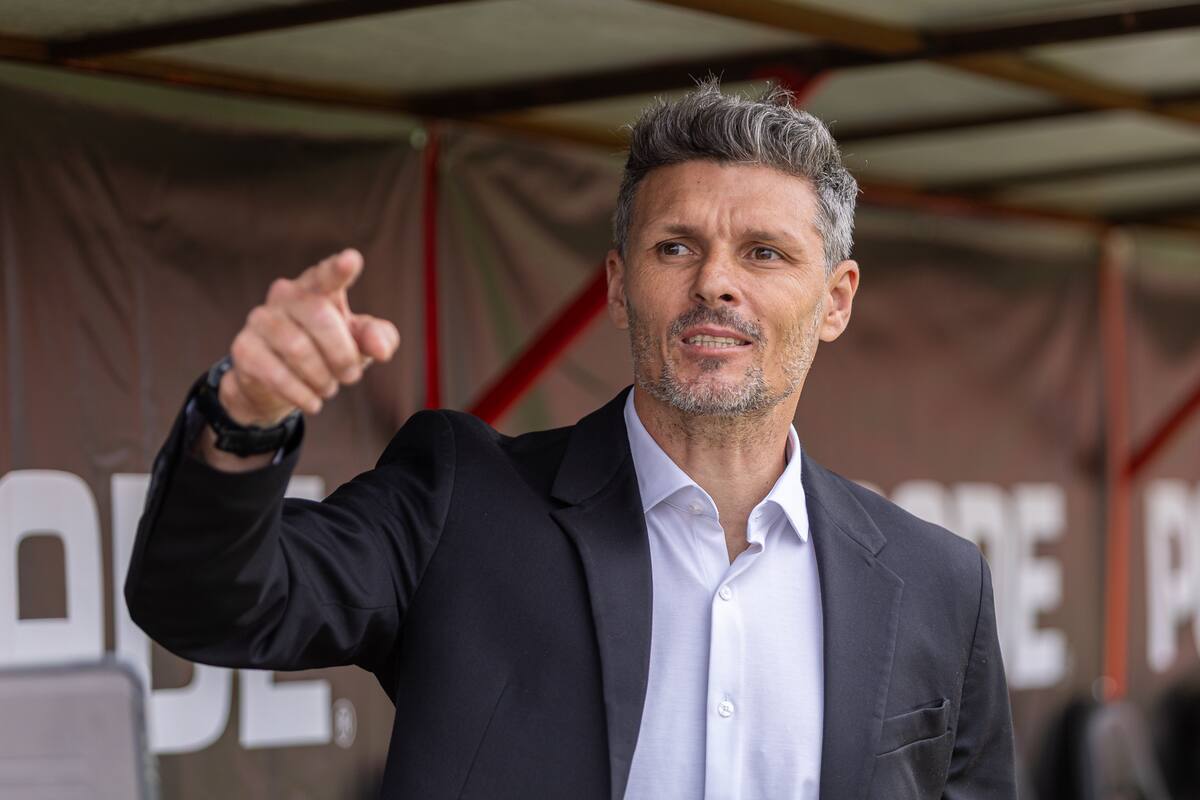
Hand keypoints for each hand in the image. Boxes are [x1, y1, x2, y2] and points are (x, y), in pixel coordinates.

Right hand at [221, 248, 399, 426]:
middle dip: (343, 354)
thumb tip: (381, 348)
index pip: (326, 275)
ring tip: (328, 388)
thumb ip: (378, 338)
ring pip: (298, 348)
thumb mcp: (358, 344)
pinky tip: (312, 402)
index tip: (352, 260)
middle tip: (351, 377)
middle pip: (320, 317)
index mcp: (316, 287)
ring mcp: (260, 320)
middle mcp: (285, 295)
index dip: (338, 269)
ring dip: (322, 377)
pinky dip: (301, 394)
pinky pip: (276, 374)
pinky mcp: (244, 349)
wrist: (278, 386)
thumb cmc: (327, 352)